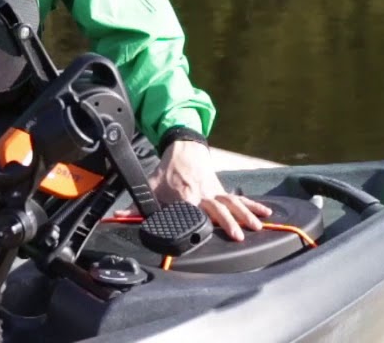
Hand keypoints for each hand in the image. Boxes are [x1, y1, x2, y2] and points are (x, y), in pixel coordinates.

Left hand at [138, 141, 272, 240]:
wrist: (184, 147)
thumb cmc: (168, 171)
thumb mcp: (150, 187)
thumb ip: (135, 206)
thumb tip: (117, 218)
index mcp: (186, 196)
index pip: (193, 211)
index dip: (199, 221)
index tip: (206, 232)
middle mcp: (203, 194)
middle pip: (218, 209)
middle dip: (228, 221)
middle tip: (238, 235)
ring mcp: (215, 191)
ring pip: (232, 204)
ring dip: (245, 214)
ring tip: (258, 226)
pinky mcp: (222, 190)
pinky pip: (239, 199)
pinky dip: (253, 205)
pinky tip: (266, 214)